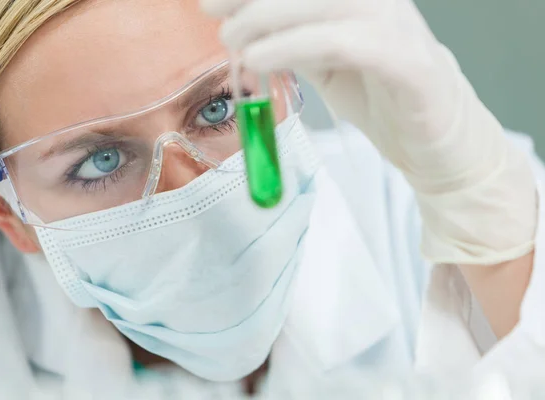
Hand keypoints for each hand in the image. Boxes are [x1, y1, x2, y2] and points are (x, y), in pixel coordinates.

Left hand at [202, 0, 536, 265]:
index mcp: (359, 1)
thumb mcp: (329, 63)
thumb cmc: (385, 99)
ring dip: (267, 18)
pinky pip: (342, 43)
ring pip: (321, 5)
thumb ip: (295, 42)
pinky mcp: (407, 63)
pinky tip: (259, 60)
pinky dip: (295, 47)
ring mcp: (396, 28)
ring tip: (232, 40)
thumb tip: (245, 29)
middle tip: (213, 13)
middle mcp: (379, 3)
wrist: (440, 145)